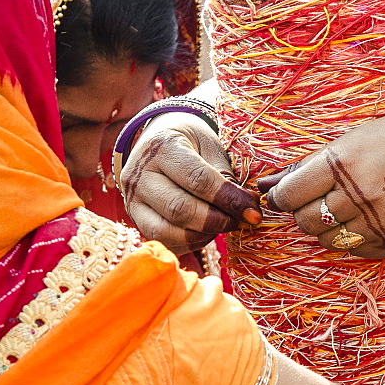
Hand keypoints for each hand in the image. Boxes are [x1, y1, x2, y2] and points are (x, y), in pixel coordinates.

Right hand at [120, 111, 260, 254]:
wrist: (159, 141)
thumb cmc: (191, 142)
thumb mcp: (211, 146)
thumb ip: (225, 175)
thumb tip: (246, 209)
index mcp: (162, 146)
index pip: (198, 179)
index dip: (228, 199)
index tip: (253, 213)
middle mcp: (139, 174)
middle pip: (179, 209)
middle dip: (217, 221)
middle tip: (241, 222)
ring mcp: (131, 198)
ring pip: (167, 230)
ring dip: (203, 235)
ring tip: (224, 226)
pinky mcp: (134, 218)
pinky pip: (162, 240)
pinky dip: (189, 243)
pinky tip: (207, 232)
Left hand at [262, 104, 384, 258]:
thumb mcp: (353, 139)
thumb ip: (307, 166)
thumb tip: (263, 187)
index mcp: (343, 162)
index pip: (289, 194)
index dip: (282, 196)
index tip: (287, 194)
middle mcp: (359, 194)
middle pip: (305, 221)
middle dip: (303, 212)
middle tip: (318, 199)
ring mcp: (379, 221)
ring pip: (328, 240)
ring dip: (328, 226)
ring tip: (346, 206)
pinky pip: (357, 250)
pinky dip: (354, 237)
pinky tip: (367, 217)